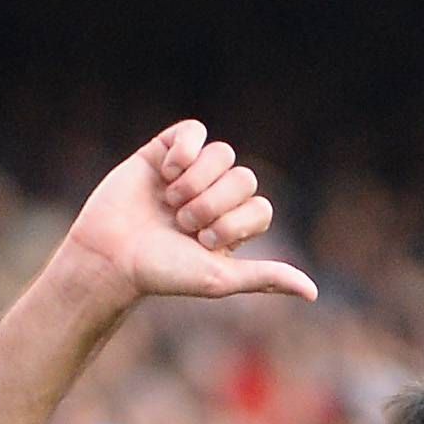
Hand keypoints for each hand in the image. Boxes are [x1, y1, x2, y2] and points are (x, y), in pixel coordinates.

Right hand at [55, 120, 316, 307]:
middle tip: (185, 223)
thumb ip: (266, 278)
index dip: (236, 221)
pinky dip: (186, 148)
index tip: (205, 242)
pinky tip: (167, 170)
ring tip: (172, 202)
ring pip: (222, 154)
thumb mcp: (220, 279)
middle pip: (244, 177)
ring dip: (199, 180)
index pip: (260, 205)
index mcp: (231, 225)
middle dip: (215, 203)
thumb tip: (313, 293)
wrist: (110, 257)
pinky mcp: (163, 151)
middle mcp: (214, 196)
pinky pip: (194, 130)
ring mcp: (189, 172)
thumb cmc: (163, 273)